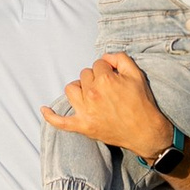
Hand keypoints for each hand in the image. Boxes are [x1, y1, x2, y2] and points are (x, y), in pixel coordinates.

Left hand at [41, 51, 172, 161]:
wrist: (145, 132)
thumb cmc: (142, 103)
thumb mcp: (137, 74)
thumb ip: (120, 59)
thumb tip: (106, 57)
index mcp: (105, 80)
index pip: (97, 64)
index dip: (107, 69)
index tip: (115, 77)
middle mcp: (92, 94)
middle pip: (84, 75)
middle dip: (95, 78)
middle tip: (108, 89)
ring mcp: (85, 111)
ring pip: (71, 89)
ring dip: (79, 89)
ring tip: (90, 94)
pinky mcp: (83, 126)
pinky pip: (61, 122)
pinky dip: (51, 116)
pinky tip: (44, 109)